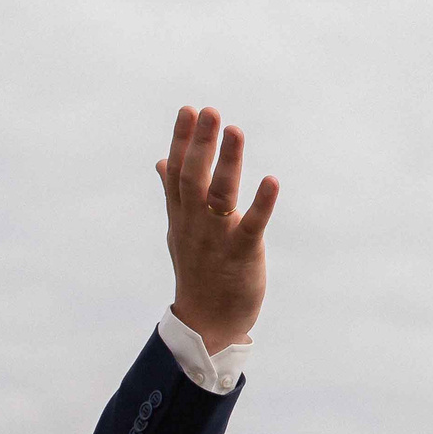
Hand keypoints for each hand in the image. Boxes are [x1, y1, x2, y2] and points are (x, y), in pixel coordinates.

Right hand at [157, 105, 278, 351]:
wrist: (206, 323)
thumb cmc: (197, 270)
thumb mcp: (179, 229)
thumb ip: (173, 192)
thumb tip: (161, 160)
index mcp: (182, 214)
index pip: (177, 171)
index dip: (183, 140)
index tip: (189, 110)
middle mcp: (195, 223)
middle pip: (194, 177)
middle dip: (201, 143)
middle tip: (210, 111)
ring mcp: (216, 239)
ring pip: (219, 195)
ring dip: (227, 162)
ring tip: (235, 131)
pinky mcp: (241, 254)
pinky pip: (251, 225)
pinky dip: (262, 203)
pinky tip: (272, 180)